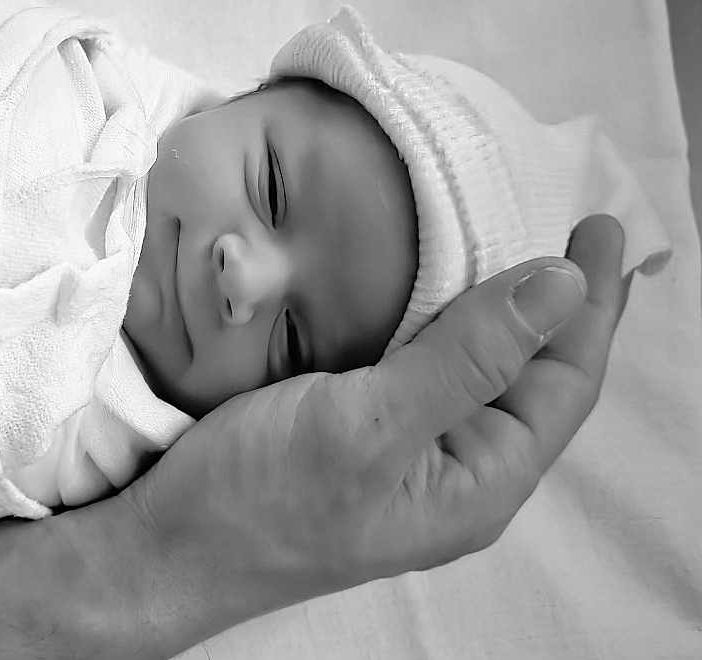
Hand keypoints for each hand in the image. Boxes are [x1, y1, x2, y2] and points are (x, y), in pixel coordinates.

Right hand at [121, 214, 627, 642]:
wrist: (169, 542)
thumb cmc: (264, 493)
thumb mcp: (372, 424)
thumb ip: (469, 359)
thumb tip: (562, 285)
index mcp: (480, 481)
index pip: (563, 383)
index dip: (590, 306)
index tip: (600, 230)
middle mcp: (457, 465)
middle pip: (530, 374)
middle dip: (557, 304)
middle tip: (570, 227)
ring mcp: (412, 444)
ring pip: (480, 364)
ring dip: (503, 305)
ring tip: (521, 242)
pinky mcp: (369, 422)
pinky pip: (431, 362)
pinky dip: (447, 316)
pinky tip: (444, 282)